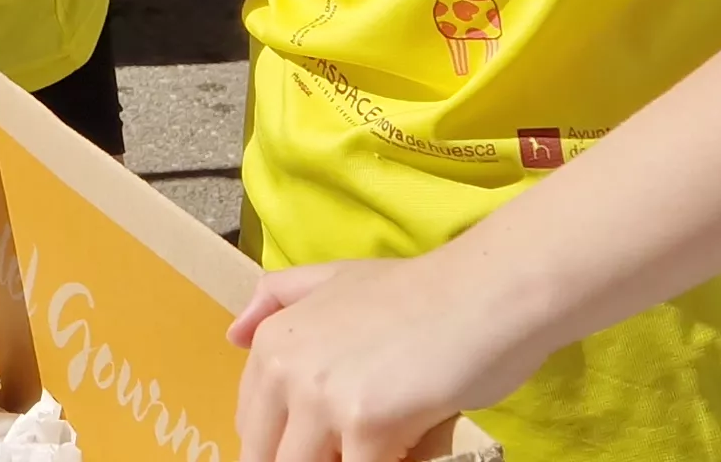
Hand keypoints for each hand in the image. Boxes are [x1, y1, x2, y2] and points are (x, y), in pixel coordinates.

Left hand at [226, 256, 533, 461]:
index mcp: (271, 344)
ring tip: (391, 435)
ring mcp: (323, 401)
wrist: (487, 293)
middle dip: (316, 457)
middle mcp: (285, 372)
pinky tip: (414, 443)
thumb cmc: (422, 292)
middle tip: (361, 441)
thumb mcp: (336, 277)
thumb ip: (279, 299)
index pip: (252, 429)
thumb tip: (232, 336)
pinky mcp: (366, 428)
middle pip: (271, 458)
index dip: (290, 445)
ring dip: (349, 460)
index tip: (333, 439)